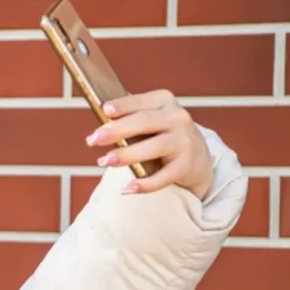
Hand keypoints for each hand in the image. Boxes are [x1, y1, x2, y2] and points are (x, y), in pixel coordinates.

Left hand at [85, 89, 213, 199]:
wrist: (196, 157)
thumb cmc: (160, 135)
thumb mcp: (148, 120)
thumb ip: (127, 118)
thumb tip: (99, 124)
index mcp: (164, 101)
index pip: (141, 101)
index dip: (123, 106)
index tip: (104, 110)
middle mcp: (177, 117)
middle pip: (145, 122)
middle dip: (117, 131)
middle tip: (93, 140)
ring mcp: (184, 141)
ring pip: (154, 147)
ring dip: (127, 155)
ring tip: (104, 161)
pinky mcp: (187, 165)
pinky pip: (164, 176)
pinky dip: (145, 184)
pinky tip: (127, 189)